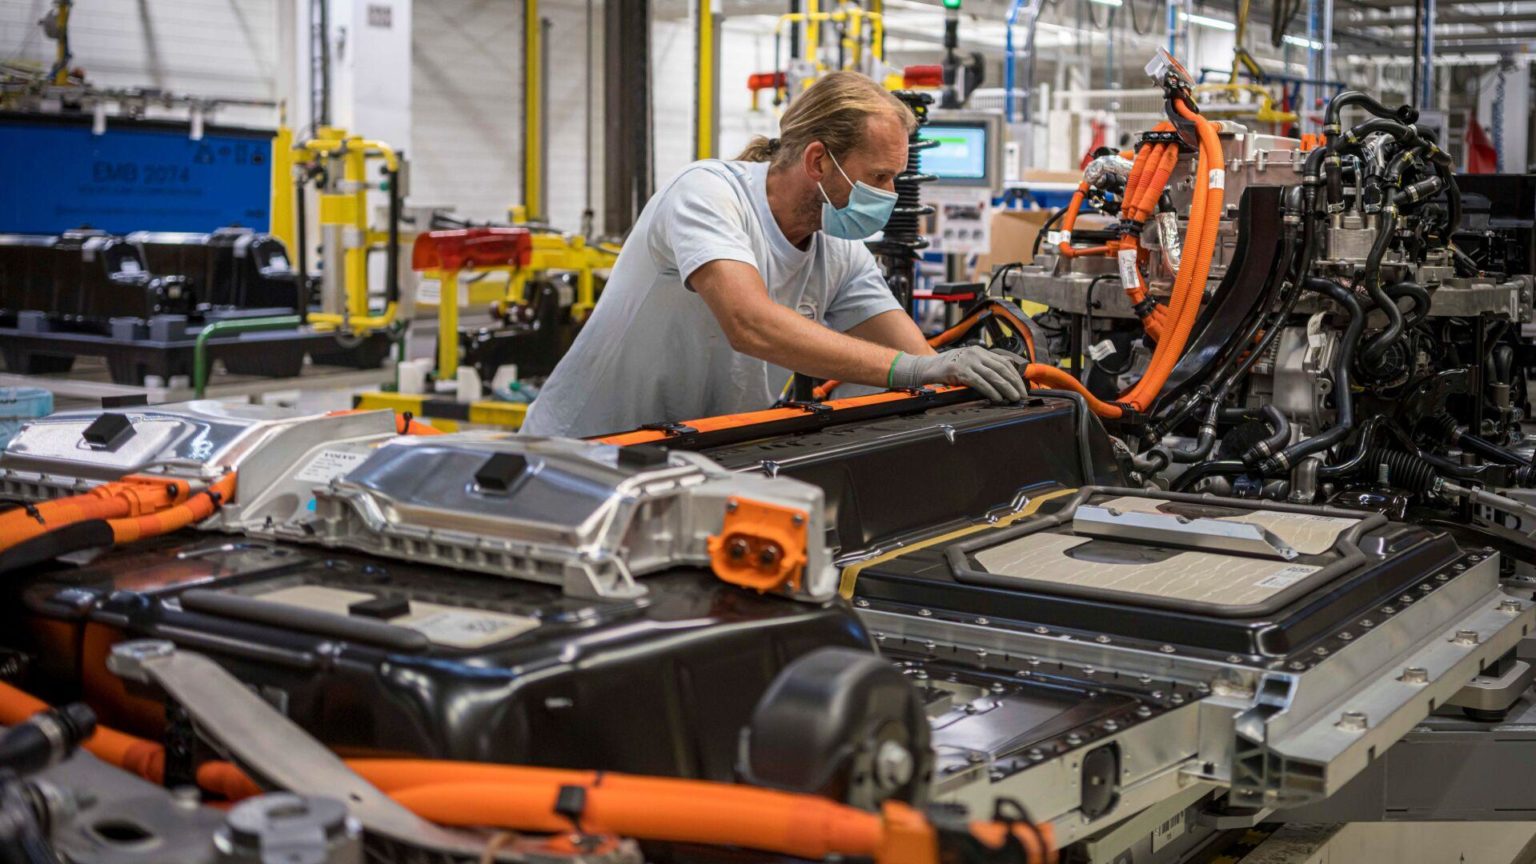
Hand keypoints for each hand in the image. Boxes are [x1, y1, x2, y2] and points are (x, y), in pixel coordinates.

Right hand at [890, 346, 1027, 402]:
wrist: (927, 367)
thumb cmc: (948, 368)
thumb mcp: (968, 364)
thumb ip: (984, 368)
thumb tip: (1003, 380)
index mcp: (980, 351)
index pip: (1004, 363)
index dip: (1015, 376)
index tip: (1022, 387)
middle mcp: (976, 354)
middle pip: (1001, 369)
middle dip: (1014, 383)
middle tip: (1021, 394)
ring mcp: (968, 361)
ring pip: (993, 375)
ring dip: (1006, 388)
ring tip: (1013, 397)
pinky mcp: (960, 371)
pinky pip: (979, 382)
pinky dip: (990, 390)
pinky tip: (997, 397)